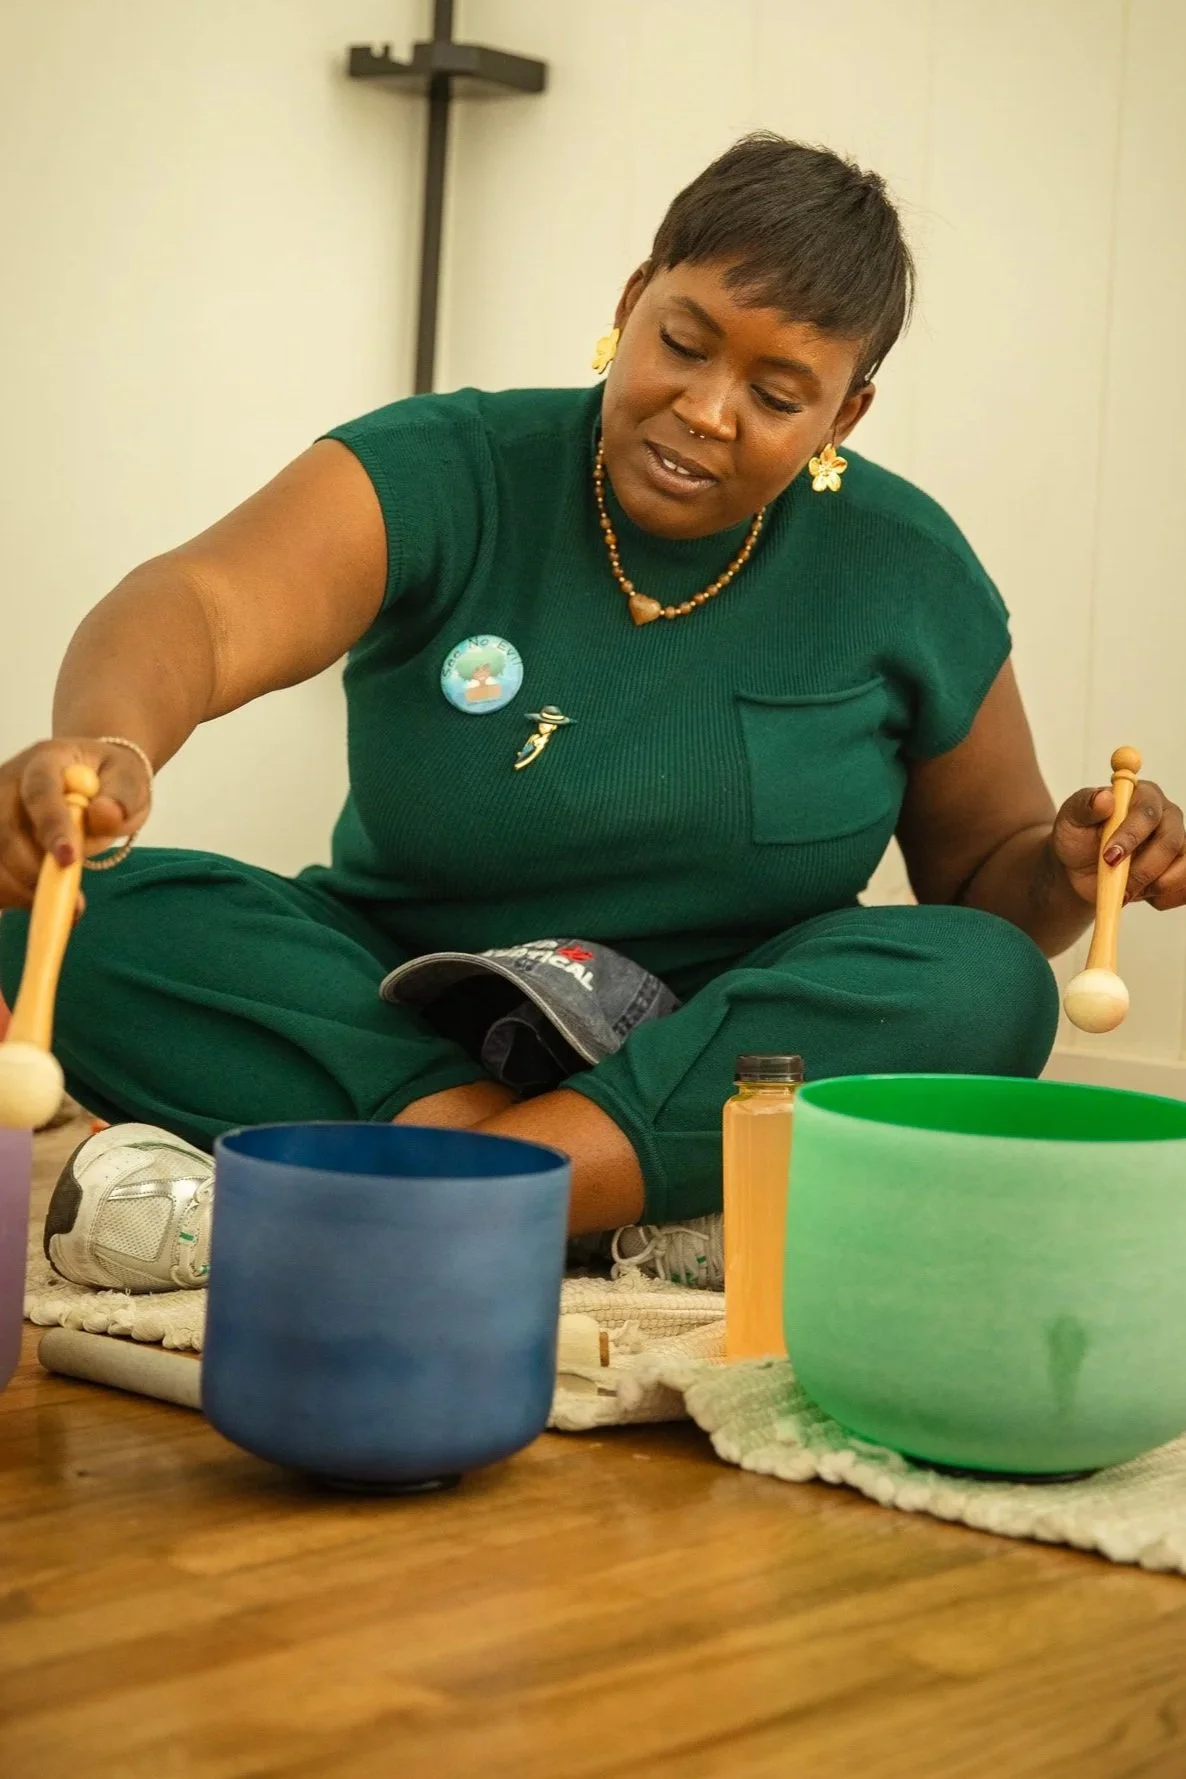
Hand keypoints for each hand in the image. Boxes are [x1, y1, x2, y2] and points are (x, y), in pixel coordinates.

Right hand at [0, 738, 151, 909]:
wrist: (89, 777)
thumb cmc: (109, 779)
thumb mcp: (130, 781)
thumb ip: (122, 798)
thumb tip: (104, 815)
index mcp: (47, 760)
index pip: (41, 791)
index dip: (51, 826)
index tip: (69, 860)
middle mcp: (10, 781)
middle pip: (5, 829)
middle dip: (32, 870)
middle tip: (69, 899)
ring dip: (19, 888)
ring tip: (60, 904)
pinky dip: (11, 893)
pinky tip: (37, 901)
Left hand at [1052, 780, 1185, 910]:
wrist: (1080, 867)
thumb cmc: (1078, 837)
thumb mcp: (1070, 819)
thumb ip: (1085, 806)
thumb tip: (1104, 798)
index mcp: (1143, 796)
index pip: (1147, 813)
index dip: (1131, 836)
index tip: (1110, 857)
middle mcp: (1167, 817)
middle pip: (1171, 842)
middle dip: (1143, 869)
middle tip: (1119, 887)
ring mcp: (1179, 844)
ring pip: (1184, 867)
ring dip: (1156, 886)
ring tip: (1126, 891)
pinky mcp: (1181, 869)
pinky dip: (1164, 899)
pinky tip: (1140, 895)